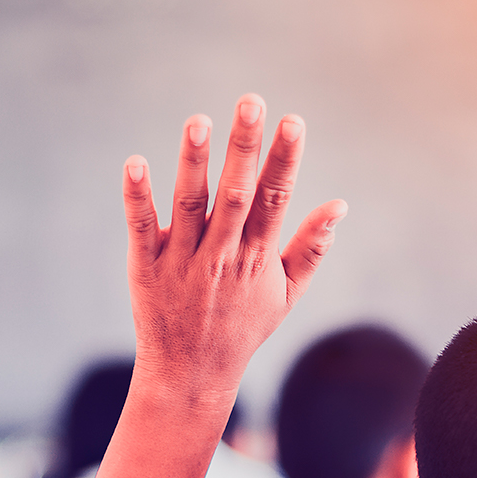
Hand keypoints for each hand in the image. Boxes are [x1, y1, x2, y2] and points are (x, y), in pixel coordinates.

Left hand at [123, 93, 346, 410]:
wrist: (191, 375)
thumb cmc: (242, 329)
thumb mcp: (285, 294)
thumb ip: (312, 247)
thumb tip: (340, 204)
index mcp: (257, 257)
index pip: (275, 200)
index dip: (285, 160)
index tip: (292, 121)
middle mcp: (221, 256)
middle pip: (236, 194)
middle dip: (244, 148)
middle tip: (250, 101)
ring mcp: (182, 261)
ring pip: (190, 205)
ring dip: (193, 163)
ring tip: (199, 121)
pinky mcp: (145, 267)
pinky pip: (141, 227)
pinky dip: (138, 197)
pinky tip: (136, 163)